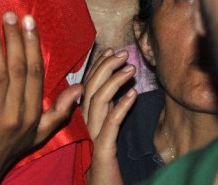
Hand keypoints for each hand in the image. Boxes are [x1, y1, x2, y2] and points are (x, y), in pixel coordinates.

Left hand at [0, 11, 82, 184]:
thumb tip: (80, 90)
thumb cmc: (6, 150)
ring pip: (0, 73)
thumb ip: (58, 112)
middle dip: (16, 39)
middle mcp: (18, 114)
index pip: (37, 73)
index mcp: (34, 114)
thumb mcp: (38, 135)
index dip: (34, 45)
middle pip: (20, 68)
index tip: (29, 22)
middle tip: (11, 15)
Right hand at [81, 49, 136, 184]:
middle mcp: (84, 124)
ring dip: (114, 81)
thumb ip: (108, 113)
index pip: (87, 86)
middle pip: (89, 88)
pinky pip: (111, 123)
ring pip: (97, 101)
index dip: (98, 66)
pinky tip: (133, 94)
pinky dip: (121, 106)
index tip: (111, 50)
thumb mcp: (107, 134)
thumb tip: (118, 91)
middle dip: (105, 67)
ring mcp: (92, 136)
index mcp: (84, 119)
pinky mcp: (102, 149)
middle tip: (122, 53)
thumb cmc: (106, 166)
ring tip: (131, 68)